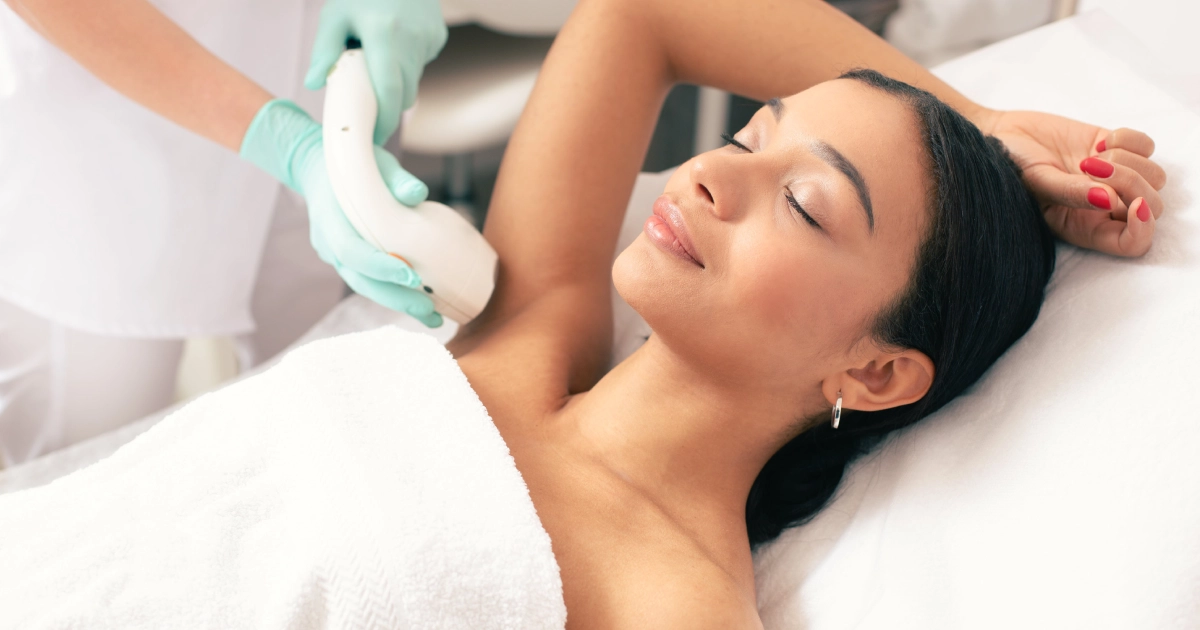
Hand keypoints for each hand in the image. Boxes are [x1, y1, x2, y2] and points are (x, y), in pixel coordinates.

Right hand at [240, 99, 442, 326]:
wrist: (319, 168)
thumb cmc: (353, 164)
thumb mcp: (374, 163)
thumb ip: (395, 177)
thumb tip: (417, 193)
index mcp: (330, 219)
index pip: (352, 252)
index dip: (381, 267)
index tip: (412, 276)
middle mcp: (328, 243)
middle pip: (359, 280)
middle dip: (395, 298)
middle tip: (429, 311)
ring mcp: (335, 256)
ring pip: (364, 286)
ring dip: (397, 302)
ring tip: (432, 316)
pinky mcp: (347, 261)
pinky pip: (369, 281)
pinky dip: (393, 292)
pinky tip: (421, 302)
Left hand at [305, 0, 447, 144]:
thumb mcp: (335, 14)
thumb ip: (324, 50)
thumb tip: (314, 83)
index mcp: (384, 34)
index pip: (389, 91)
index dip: (383, 120)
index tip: (373, 137)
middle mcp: (411, 39)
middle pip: (405, 94)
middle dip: (388, 107)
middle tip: (369, 108)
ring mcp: (429, 39)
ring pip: (414, 81)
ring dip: (396, 83)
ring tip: (378, 61)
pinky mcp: (438, 37)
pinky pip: (421, 64)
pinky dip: (407, 64)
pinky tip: (395, 43)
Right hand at [975, 109, 1166, 256]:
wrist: (1002, 136)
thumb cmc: (1010, 168)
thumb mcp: (1036, 184)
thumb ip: (1071, 193)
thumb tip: (1110, 199)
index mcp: (1085, 228)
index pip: (1133, 243)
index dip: (1143, 228)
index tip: (1134, 204)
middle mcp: (1105, 208)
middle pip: (1151, 206)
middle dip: (1131, 184)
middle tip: (1090, 167)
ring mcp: (1115, 178)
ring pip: (1155, 177)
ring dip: (1128, 161)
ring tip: (1090, 156)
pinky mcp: (1118, 149)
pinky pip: (1148, 146)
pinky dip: (1129, 140)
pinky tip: (1100, 141)